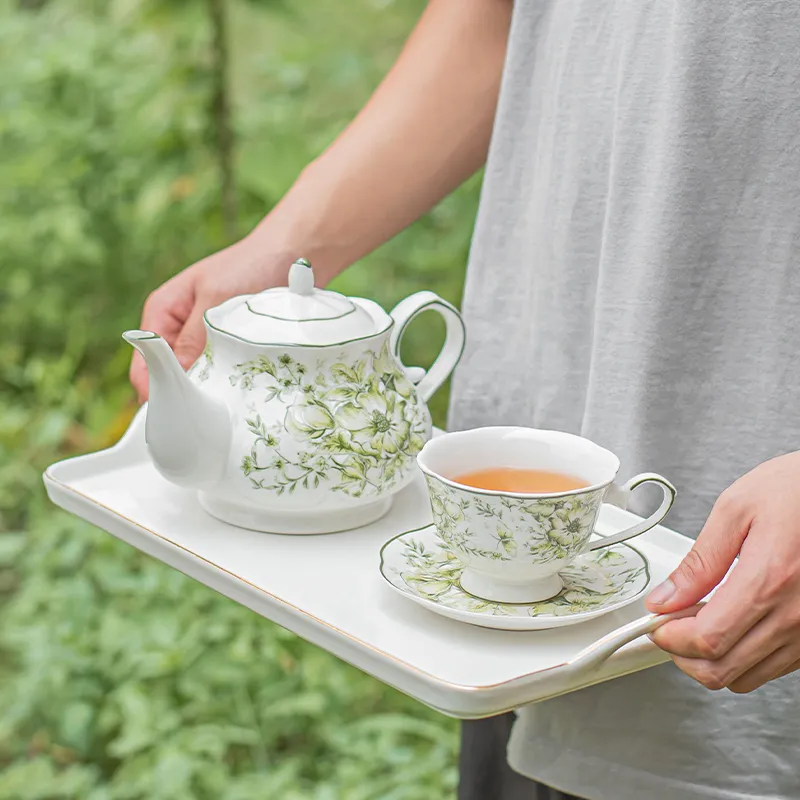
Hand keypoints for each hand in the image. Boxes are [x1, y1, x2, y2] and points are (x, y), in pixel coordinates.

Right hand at [129, 234, 288, 402]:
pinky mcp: (226, 344)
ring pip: (193, 376)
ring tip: (223, 400)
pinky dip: (223, 381)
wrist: (290, 254)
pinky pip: (216, 371)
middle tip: (206, 411)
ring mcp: (202, 337)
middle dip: (183, 392)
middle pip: (167, 375)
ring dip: (206, 388)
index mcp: (162, 312)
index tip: (180, 413)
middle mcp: (177, 327)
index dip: (156, 390)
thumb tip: (178, 377)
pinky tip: (237, 389)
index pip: (144, 364)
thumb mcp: (217, 301)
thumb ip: (195, 338)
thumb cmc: (250, 266)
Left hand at [646, 451, 799, 692]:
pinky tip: (730, 624)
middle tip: (669, 628)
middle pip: (725, 669)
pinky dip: (743, 656)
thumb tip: (666, 597)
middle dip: (684, 655)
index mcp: (770, 579)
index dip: (671, 639)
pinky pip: (775, 666)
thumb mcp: (736, 509)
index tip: (655, 624)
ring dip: (712, 659)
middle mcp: (796, 614)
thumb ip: (699, 561)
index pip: (708, 639)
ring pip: (748, 676)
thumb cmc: (797, 490)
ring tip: (697, 623)